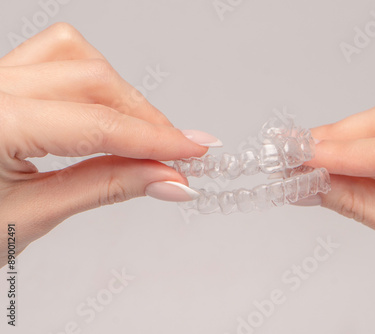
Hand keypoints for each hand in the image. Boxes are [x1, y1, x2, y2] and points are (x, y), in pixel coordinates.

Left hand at [0, 23, 213, 266]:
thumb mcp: (33, 216)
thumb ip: (108, 187)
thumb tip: (168, 180)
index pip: (95, 124)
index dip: (154, 139)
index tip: (194, 150)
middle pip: (92, 80)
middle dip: (145, 119)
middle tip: (177, 155)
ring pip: (76, 58)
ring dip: (121, 95)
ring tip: (145, 134)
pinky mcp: (2, 83)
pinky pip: (55, 58)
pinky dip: (93, 80)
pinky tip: (107, 110)